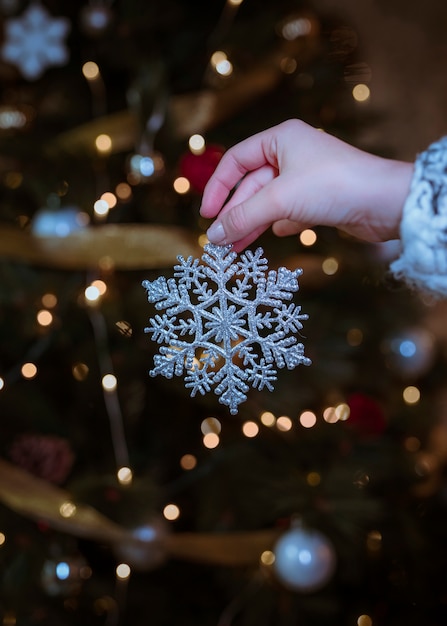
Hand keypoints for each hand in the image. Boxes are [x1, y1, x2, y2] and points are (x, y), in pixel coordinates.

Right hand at [200, 119, 412, 250]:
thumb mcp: (279, 200)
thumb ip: (242, 216)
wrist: (385, 203)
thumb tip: (213, 235)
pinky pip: (290, 211)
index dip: (218, 188)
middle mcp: (292, 155)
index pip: (236, 161)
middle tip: (220, 242)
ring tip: (236, 249)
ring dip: (253, 224)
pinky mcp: (320, 198)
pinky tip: (276, 235)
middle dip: (236, 214)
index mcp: (280, 139)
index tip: (207, 215)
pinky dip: (280, 224)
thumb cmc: (333, 186)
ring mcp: (307, 177)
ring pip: (270, 202)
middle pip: (252, 186)